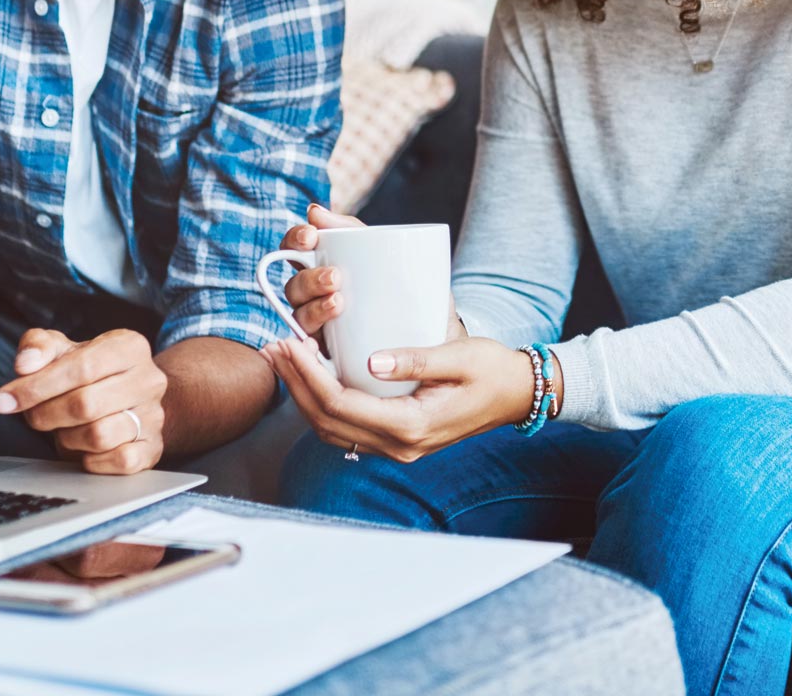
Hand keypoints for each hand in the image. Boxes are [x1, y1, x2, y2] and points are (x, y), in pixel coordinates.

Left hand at [0, 328, 167, 473]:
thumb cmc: (89, 372)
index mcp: (129, 347)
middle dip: (47, 414)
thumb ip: (38, 347)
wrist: (129, 396)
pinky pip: (121, 461)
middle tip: (33, 416)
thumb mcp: (63, 349)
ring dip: (68, 438)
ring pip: (101, 436)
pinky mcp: (154, 447)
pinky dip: (93, 460)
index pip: (81, 367)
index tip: (5, 400)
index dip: (37, 386)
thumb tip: (24, 364)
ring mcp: (155, 416)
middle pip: (86, 404)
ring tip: (62, 429)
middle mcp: (149, 380)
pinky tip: (84, 450)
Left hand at [263, 335, 534, 462]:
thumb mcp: (459, 356)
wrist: (518, 394)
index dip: (308, 376)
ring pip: (332, 430)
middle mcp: (399, 445)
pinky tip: (312, 376)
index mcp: (412, 426)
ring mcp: (397, 447)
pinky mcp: (397, 438)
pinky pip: (347, 428)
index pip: (341, 405)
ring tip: (283, 360)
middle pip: (327, 422)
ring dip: (303, 395)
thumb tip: (371, 360)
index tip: (290, 344)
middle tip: (273, 347)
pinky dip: (322, 403)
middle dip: (295, 384)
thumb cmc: (492, 370)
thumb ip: (415, 359)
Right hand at [279, 204, 466, 348]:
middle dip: (309, 279)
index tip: (312, 236)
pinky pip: (310, 355)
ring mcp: (321, 328)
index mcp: (325, 266)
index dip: (294, 240)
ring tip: (339, 304)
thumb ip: (356, 232)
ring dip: (313, 309)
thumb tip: (315, 211)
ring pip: (298, 318)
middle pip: (293, 286)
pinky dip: (307, 349)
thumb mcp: (393, 254)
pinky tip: (317, 346)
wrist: (440, 334)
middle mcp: (315, 297)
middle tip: (336, 277)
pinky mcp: (330, 358)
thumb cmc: (412, 287)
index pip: (296, 249)